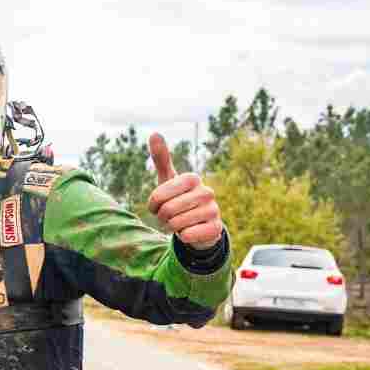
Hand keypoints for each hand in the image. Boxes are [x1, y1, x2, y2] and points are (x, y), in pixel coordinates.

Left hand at [146, 133, 221, 249]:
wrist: (198, 224)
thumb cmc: (179, 199)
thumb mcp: (168, 180)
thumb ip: (161, 158)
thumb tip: (154, 133)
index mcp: (192, 178)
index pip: (159, 195)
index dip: (153, 204)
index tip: (158, 204)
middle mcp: (206, 192)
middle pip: (168, 210)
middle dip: (162, 218)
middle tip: (168, 217)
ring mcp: (214, 210)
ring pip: (177, 224)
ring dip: (171, 228)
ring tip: (178, 223)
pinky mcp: (216, 229)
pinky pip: (188, 236)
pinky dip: (182, 237)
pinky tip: (189, 232)